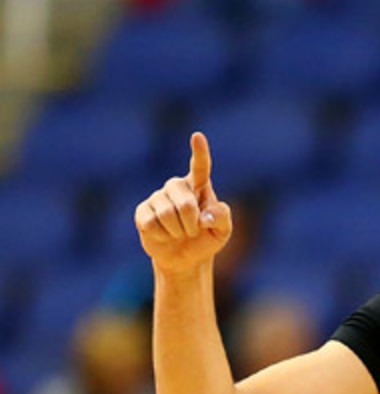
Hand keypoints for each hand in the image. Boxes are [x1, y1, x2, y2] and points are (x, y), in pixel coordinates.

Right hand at [135, 132, 232, 272]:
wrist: (185, 257)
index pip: (200, 166)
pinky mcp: (143, 211)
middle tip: (194, 231)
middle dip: (192, 224)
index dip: (200, 152)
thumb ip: (221, 218)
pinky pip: (152, 224)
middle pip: (186, 205)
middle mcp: (177, 186)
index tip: (197, 136)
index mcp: (199, 185)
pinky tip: (164, 235)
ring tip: (179, 233)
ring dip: (178, 232)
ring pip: (167, 215)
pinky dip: (162, 236)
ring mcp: (158, 197)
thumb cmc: (206, 238)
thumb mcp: (223, 231)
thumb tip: (203, 216)